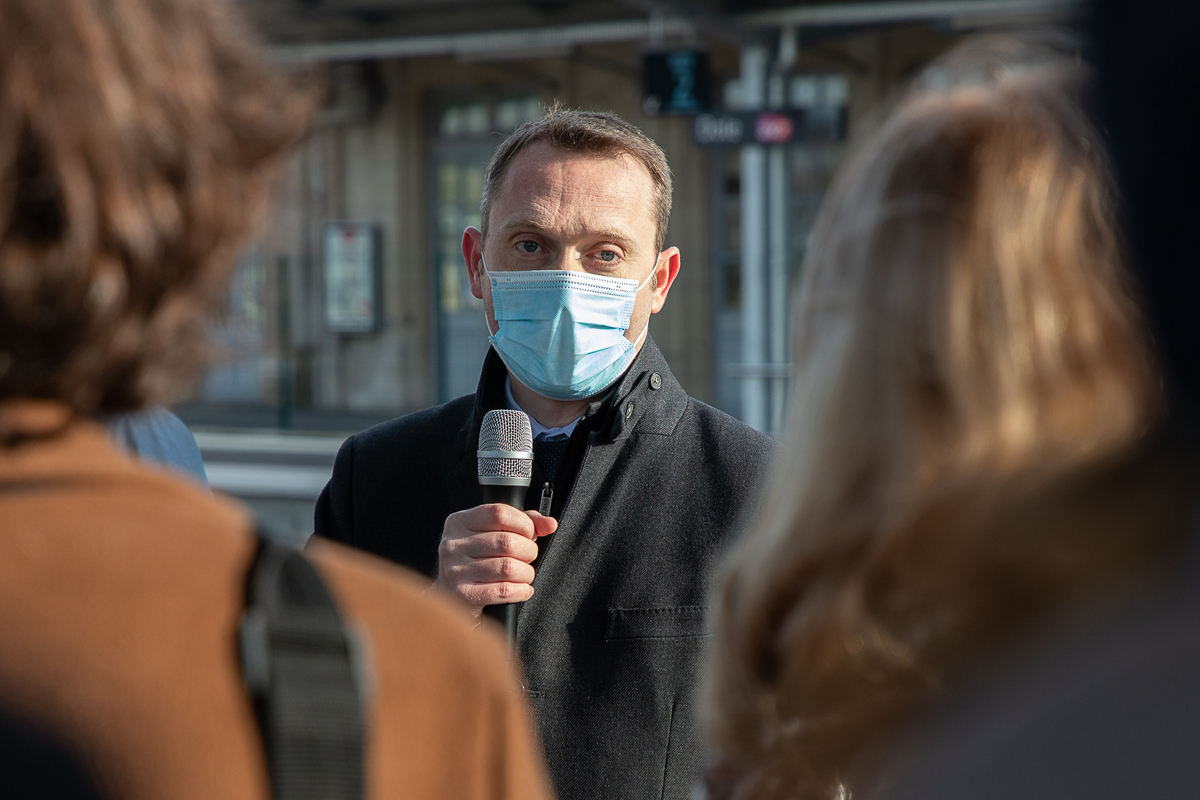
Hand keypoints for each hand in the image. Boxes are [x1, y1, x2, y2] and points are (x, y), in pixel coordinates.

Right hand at [436, 504, 557, 615]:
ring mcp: (455, 570)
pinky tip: (522, 588)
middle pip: (506, 542)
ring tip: (524, 573)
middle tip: (528, 556)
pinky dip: (521, 590)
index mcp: (459, 522)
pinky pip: (504, 591)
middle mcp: (453, 544)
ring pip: (508, 567)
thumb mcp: (493, 532)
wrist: (451, 593)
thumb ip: (523, 522)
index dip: (523, 523)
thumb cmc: (476, 559)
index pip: (499, 513)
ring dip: (526, 572)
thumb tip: (549, 524)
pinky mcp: (463, 595)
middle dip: (528, 550)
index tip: (530, 533)